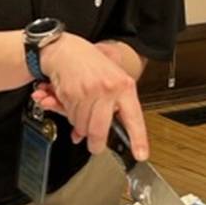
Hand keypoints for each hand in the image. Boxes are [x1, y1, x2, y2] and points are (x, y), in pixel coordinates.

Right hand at [35, 34, 148, 159]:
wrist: (65, 49)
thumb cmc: (90, 64)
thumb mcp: (112, 78)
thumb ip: (113, 106)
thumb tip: (104, 134)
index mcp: (124, 86)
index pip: (134, 118)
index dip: (138, 139)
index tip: (141, 154)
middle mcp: (108, 89)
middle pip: (100, 130)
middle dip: (96, 144)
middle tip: (95, 146)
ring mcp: (88, 92)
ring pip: (83, 126)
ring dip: (81, 126)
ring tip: (82, 113)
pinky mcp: (71, 95)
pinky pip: (70, 117)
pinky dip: (69, 117)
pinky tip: (71, 105)